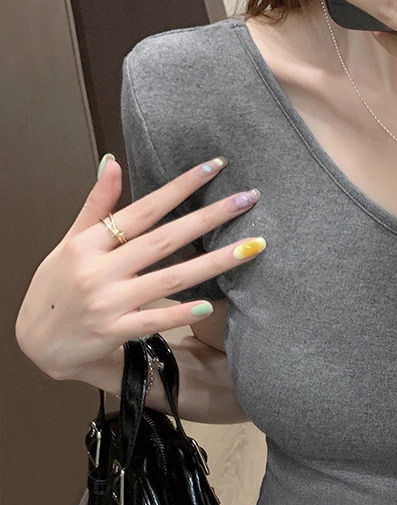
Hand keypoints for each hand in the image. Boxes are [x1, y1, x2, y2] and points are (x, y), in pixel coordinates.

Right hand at [15, 156, 263, 380]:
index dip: (180, 187)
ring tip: (252, 246)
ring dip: (214, 262)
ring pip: (171, 278)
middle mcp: (100, 269)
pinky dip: (180, 313)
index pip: (144, 209)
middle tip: (248, 199)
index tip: (215, 167)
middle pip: (165, 239)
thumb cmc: (56, 286)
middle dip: (209, 217)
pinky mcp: (115, 331)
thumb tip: (113, 162)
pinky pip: (154, 321)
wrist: (35, 342)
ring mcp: (109, 302)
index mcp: (89, 243)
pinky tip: (210, 305)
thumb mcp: (70, 242)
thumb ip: (96, 205)